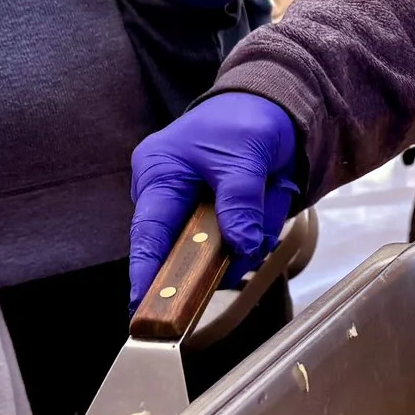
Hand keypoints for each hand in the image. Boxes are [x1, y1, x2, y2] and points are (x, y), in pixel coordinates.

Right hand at [129, 93, 300, 295]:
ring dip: (254, 228)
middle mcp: (169, 193)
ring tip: (269, 188)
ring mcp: (194, 207)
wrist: (272, 106)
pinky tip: (270, 193)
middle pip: (189, 247)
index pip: (149, 231)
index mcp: (159, 172)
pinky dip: (261, 223)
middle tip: (253, 236)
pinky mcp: (218, 216)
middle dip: (227, 246)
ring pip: (222, 246)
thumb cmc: (245, 119)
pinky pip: (241, 237)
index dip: (146, 272)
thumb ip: (240, 202)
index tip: (141, 307)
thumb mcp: (244, 157)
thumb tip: (240, 247)